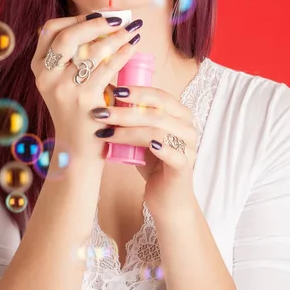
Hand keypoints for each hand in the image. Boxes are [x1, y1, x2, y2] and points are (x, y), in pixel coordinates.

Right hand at [31, 12, 142, 166]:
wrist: (78, 150)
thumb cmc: (78, 111)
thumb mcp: (64, 83)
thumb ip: (74, 57)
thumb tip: (104, 22)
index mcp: (39, 68)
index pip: (50, 30)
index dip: (75, 18)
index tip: (98, 16)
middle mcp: (46, 76)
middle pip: (68, 36)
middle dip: (96, 23)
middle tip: (119, 19)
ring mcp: (64, 88)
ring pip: (92, 51)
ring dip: (116, 36)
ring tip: (133, 30)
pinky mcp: (84, 100)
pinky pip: (107, 68)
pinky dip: (123, 53)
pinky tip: (133, 47)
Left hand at [90, 85, 197, 216]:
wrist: (167, 197)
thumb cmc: (152, 162)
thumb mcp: (140, 136)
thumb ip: (131, 118)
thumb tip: (105, 96)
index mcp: (179, 114)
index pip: (159, 96)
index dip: (137, 91)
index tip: (113, 92)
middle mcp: (187, 127)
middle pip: (156, 112)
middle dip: (125, 111)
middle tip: (101, 113)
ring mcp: (188, 147)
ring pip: (158, 132)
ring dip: (129, 131)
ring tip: (106, 133)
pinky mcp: (185, 167)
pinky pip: (174, 154)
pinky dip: (161, 149)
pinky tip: (148, 147)